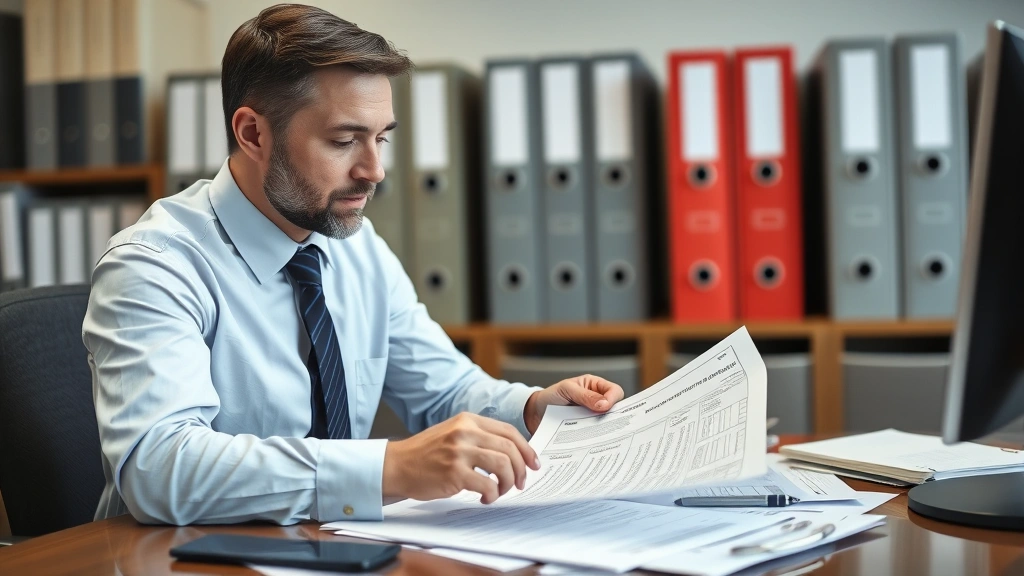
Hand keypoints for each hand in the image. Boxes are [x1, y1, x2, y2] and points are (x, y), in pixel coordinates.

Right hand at [382, 413, 539, 504]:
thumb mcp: (453, 434)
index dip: (526, 448)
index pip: (508, 431)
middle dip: (521, 469)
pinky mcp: (454, 472)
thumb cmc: (425, 453)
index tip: (533, 463)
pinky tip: (486, 498)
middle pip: (509, 448)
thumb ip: (479, 438)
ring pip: (503, 465)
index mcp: (468, 420)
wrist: (396, 465)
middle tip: (520, 483)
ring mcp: (459, 452)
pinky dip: (493, 494)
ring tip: (501, 491)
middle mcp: (465, 432)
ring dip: (508, 482)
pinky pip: (487, 484)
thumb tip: (511, 454)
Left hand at [523, 374, 624, 433]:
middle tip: (608, 424)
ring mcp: (592, 417)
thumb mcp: (567, 390)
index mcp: (595, 386)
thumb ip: (585, 395)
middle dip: (613, 417)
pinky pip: (594, 435)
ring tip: (599, 435)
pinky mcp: (585, 431)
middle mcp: (596, 402)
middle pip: (615, 409)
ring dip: (603, 429)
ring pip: (606, 424)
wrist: (533, 413)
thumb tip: (605, 404)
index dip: (613, 399)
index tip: (606, 408)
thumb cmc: (550, 396)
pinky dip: (594, 438)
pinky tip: (591, 442)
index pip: (614, 391)